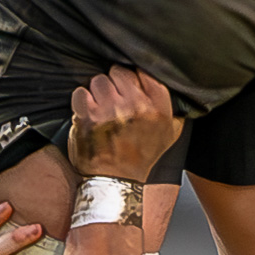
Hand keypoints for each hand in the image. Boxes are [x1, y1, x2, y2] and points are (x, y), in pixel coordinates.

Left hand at [69, 66, 183, 181]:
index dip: (134, 77)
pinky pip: (81, 92)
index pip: (144, 72)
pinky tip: (87, 112)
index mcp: (157, 108)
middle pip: (119, 72)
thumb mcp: (169, 133)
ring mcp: (110, 110)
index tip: (130, 85)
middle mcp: (135, 106)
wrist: (118, 181)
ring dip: (98, 91)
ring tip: (101, 107)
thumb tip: (172, 85)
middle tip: (114, 99)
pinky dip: (82, 100)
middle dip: (115, 83)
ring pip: (99, 80)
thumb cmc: (142, 156)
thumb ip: (173, 108)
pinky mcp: (88, 117)